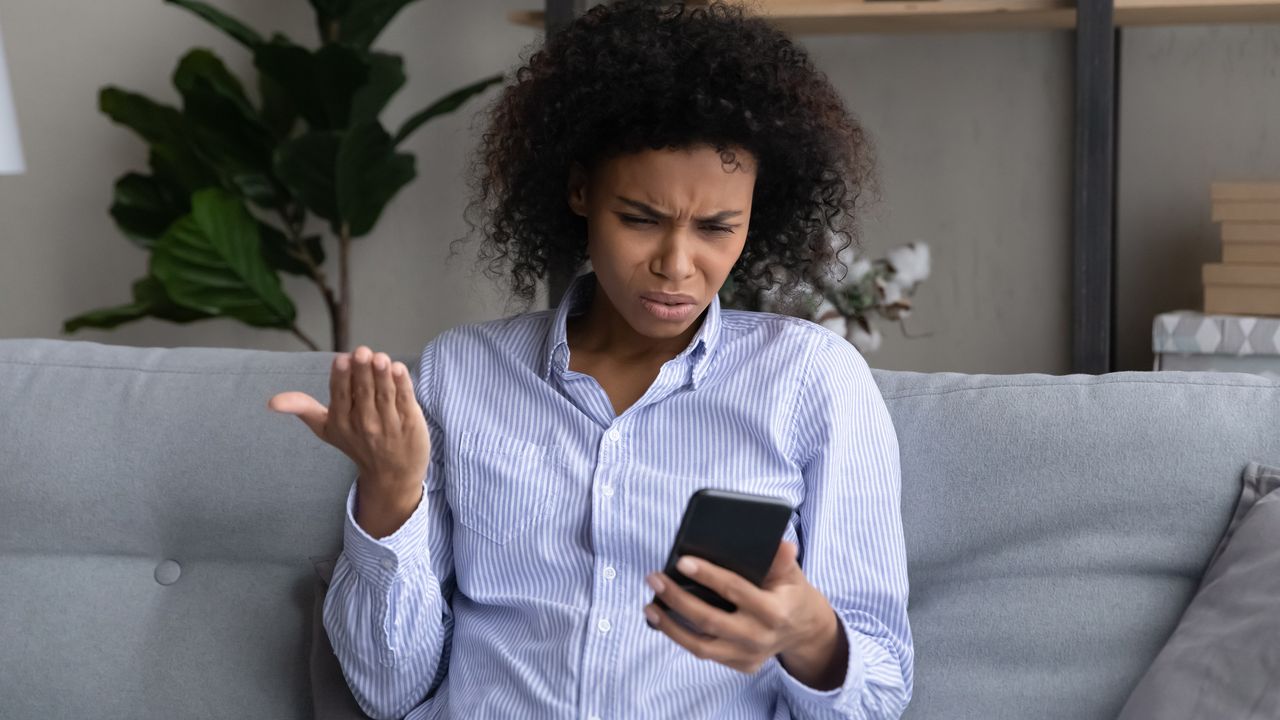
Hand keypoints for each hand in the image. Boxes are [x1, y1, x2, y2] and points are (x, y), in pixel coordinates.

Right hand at [267, 345, 429, 534]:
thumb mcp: (326, 430)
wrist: (392, 475)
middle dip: (362, 372)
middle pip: (363, 393)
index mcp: (340, 422)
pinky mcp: (409, 423)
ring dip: (383, 376)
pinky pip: (405, 401)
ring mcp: (388, 424)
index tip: (341, 359)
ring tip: (381, 358)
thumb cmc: (357, 443)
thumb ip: (303, 409)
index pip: (340, 396)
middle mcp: (364, 424)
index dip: (341, 378)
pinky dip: (403, 385)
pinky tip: (399, 369)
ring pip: (384, 395)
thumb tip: (271, 402)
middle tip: (362, 352)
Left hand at [643, 541, 846, 684]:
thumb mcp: (792, 573)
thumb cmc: (790, 593)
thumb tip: (780, 544)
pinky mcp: (740, 665)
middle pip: (709, 620)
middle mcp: (759, 637)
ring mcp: (748, 655)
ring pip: (700, 645)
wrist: (804, 631)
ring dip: (670, 626)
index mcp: (774, 611)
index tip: (681, 562)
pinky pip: (705, 653)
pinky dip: (681, 637)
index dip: (707, 575)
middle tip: (654, 579)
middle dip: (677, 598)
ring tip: (650, 606)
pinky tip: (663, 620)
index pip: (734, 590)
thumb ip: (782, 560)